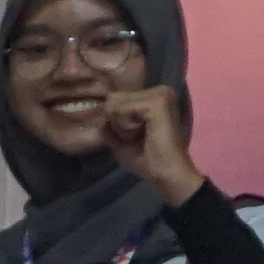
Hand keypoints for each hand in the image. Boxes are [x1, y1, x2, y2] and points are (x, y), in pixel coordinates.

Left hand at [102, 86, 203, 206]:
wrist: (166, 174)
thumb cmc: (145, 159)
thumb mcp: (119, 138)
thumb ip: (108, 121)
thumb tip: (97, 109)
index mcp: (154, 95)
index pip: (116, 98)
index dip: (116, 121)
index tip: (134, 136)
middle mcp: (160, 89)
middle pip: (114, 98)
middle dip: (117, 122)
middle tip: (137, 137)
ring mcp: (160, 94)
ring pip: (116, 103)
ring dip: (121, 126)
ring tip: (141, 136)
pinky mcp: (158, 102)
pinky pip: (122, 109)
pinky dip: (125, 126)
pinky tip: (144, 134)